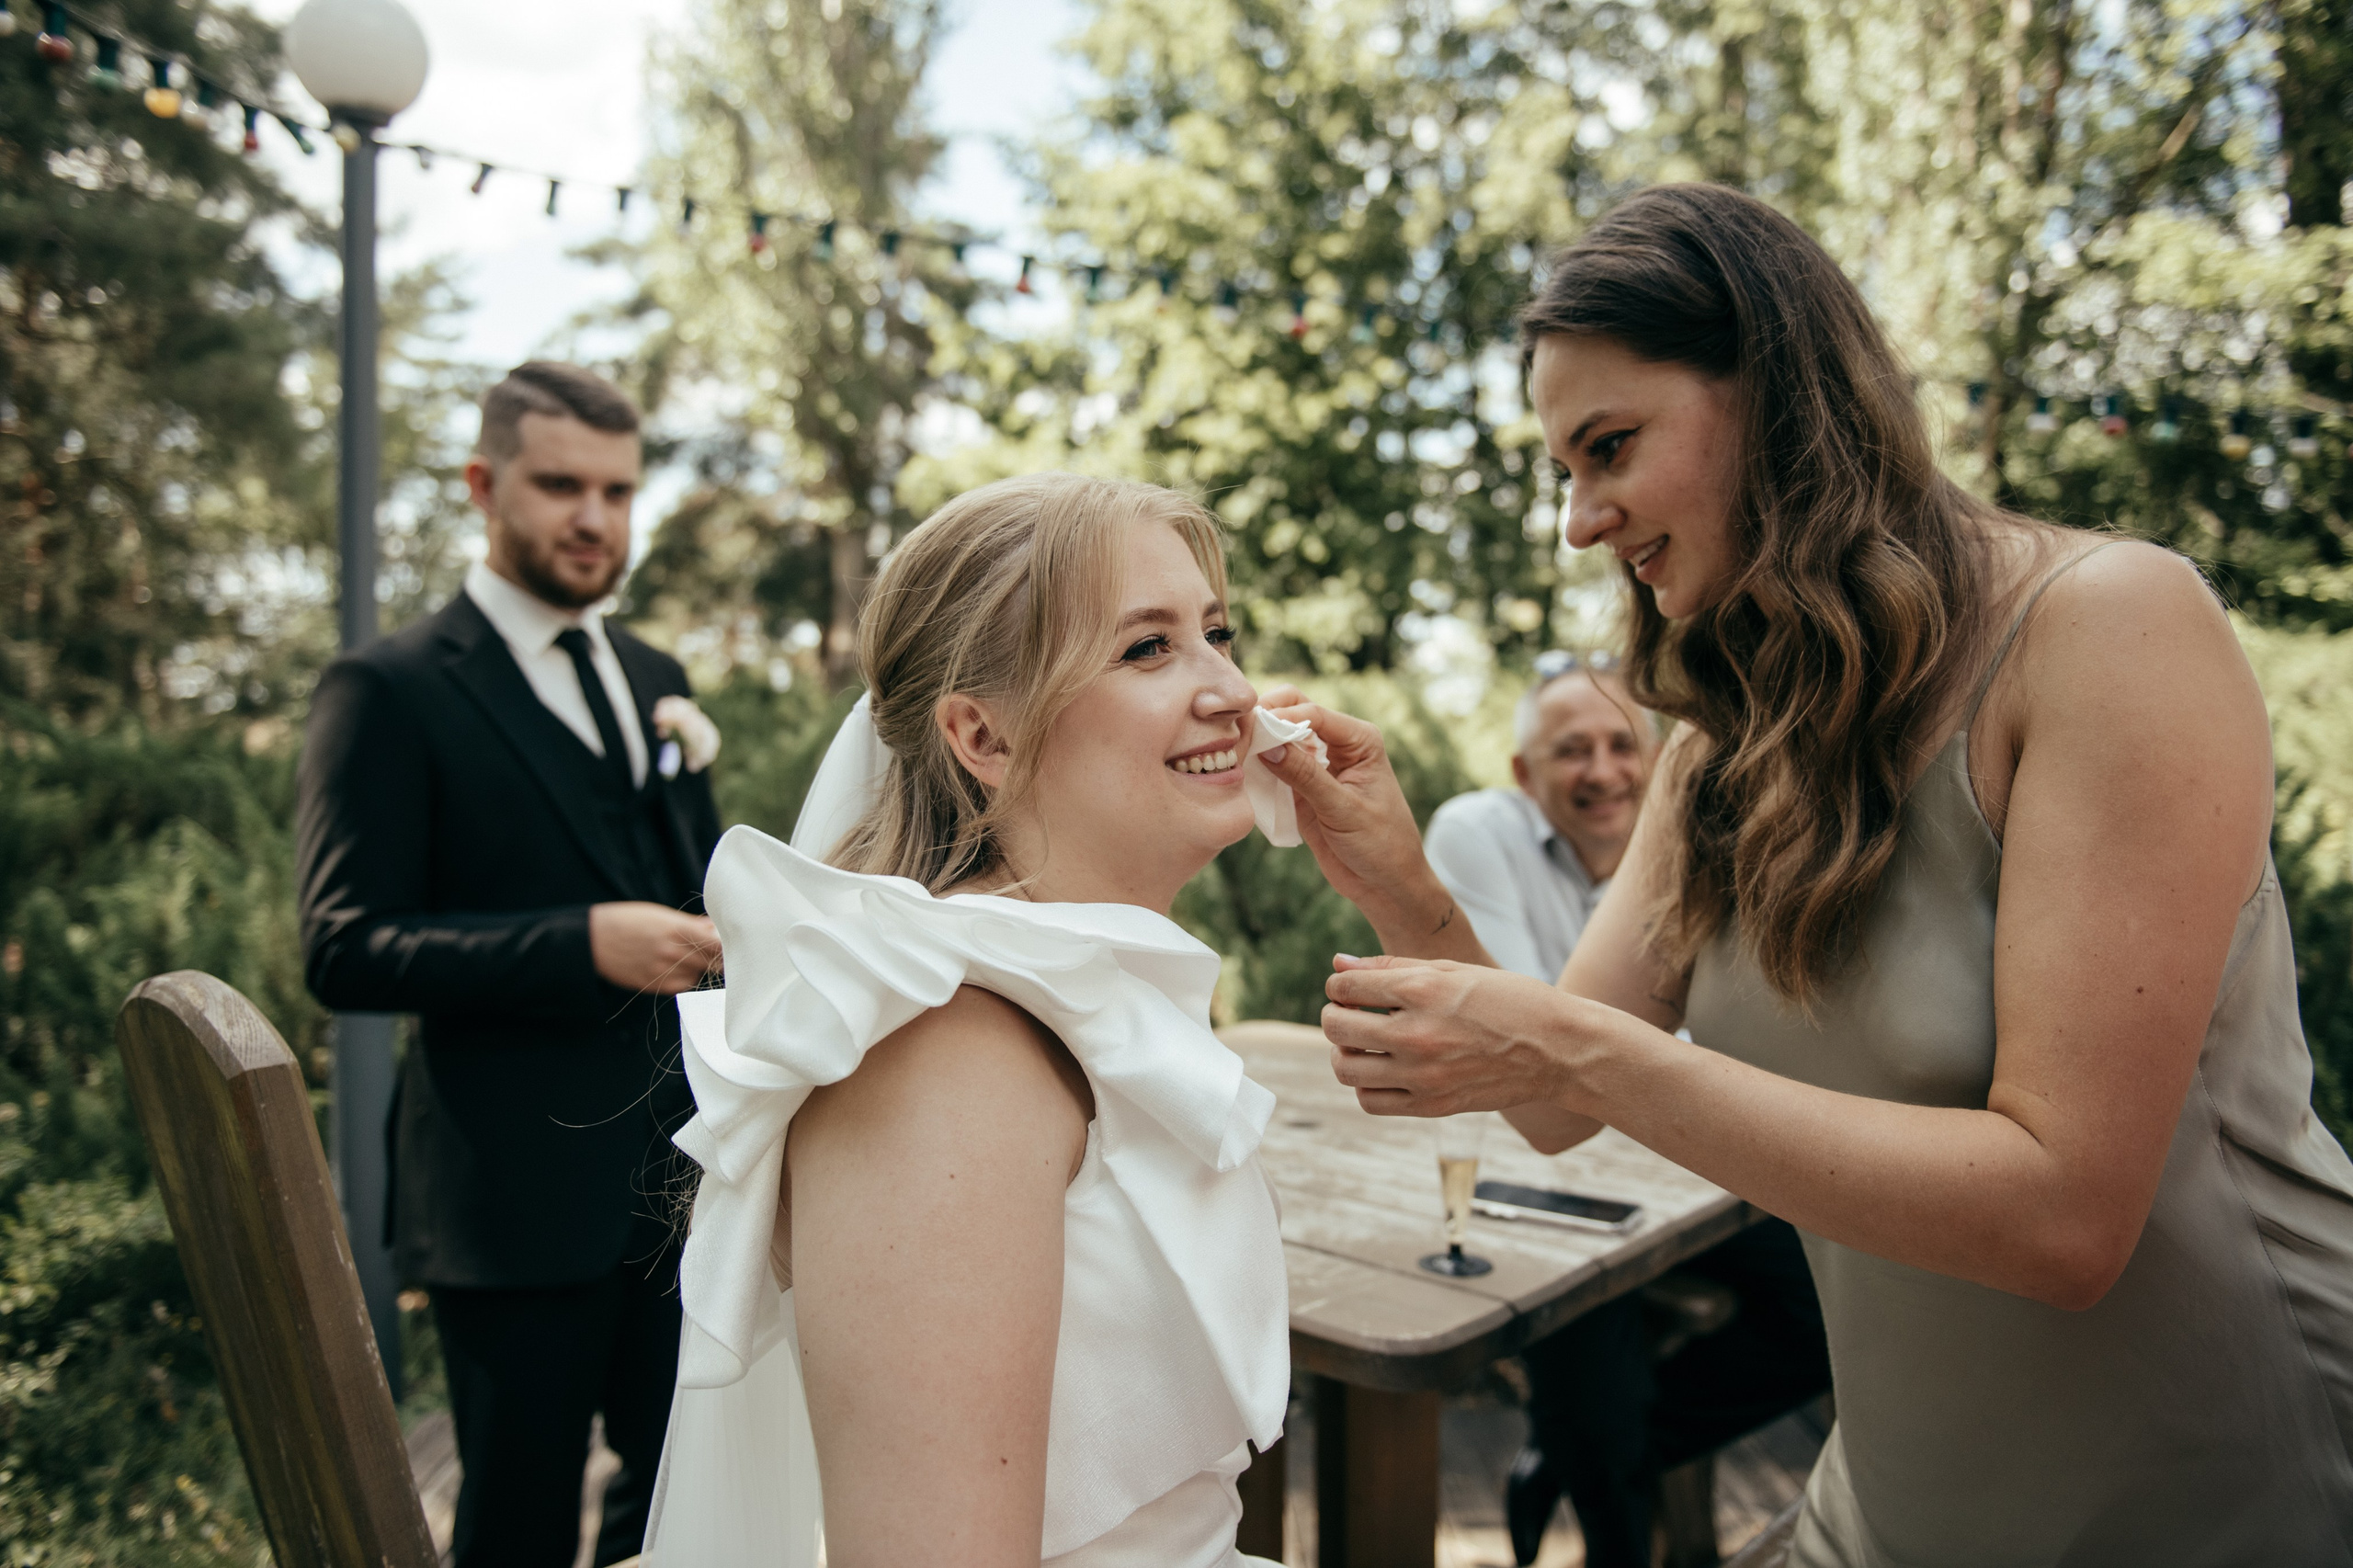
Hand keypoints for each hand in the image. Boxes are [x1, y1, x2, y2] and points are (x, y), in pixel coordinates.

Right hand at [590, 902, 721, 994]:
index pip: (717, 944)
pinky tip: (677, 967)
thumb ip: (689, 924)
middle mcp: (672, 952)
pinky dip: (685, 978)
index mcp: (677, 929)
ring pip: (698, 974)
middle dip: (715, 956)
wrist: (593, 939)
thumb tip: (713, 928)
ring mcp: (663, 971)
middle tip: (715, 950)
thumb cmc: (626, 921)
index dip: (727, 945)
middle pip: (711, 961)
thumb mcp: (659, 914)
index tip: (731, 943)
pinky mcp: (653, 985)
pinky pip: (681, 986)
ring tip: (688, 955)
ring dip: (699, 966)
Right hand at [1253, 685, 1465, 956]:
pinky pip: (1274, 768)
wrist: (1384, 884)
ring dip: (1259, 742)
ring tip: (1234, 753)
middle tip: (1240, 734)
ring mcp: (1318, 765)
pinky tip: (1241, 773)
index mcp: (1359, 740)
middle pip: (1294, 712)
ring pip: (1280, 737)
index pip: (1314, 713)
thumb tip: (1268, 746)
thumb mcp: (1343, 809)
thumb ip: (1306, 776)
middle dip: (1267, 718)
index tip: (1253, 730)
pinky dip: (1258, 767)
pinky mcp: (1301, 788)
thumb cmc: (1380, 844)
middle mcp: (1338, 745)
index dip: (1281, 717)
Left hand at [1321, 953, 1603, 1116]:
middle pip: (1336, 1027)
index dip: (1340, 984)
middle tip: (1351, 1013)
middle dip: (1335, 1015)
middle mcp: (1418, 1034)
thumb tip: (1338, 964)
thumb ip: (1392, 966)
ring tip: (1364, 1042)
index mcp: (1425, 991)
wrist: (1559, 1050)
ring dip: (1344, 1052)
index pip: (1346, 986)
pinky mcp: (1432, 1106)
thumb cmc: (1510, 1000)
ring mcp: (1424, 1075)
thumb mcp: (1454, 969)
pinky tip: (1383, 1069)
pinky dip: (1366, 1084)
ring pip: (1345, 1068)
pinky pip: (1370, 1101)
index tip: (1351, 987)